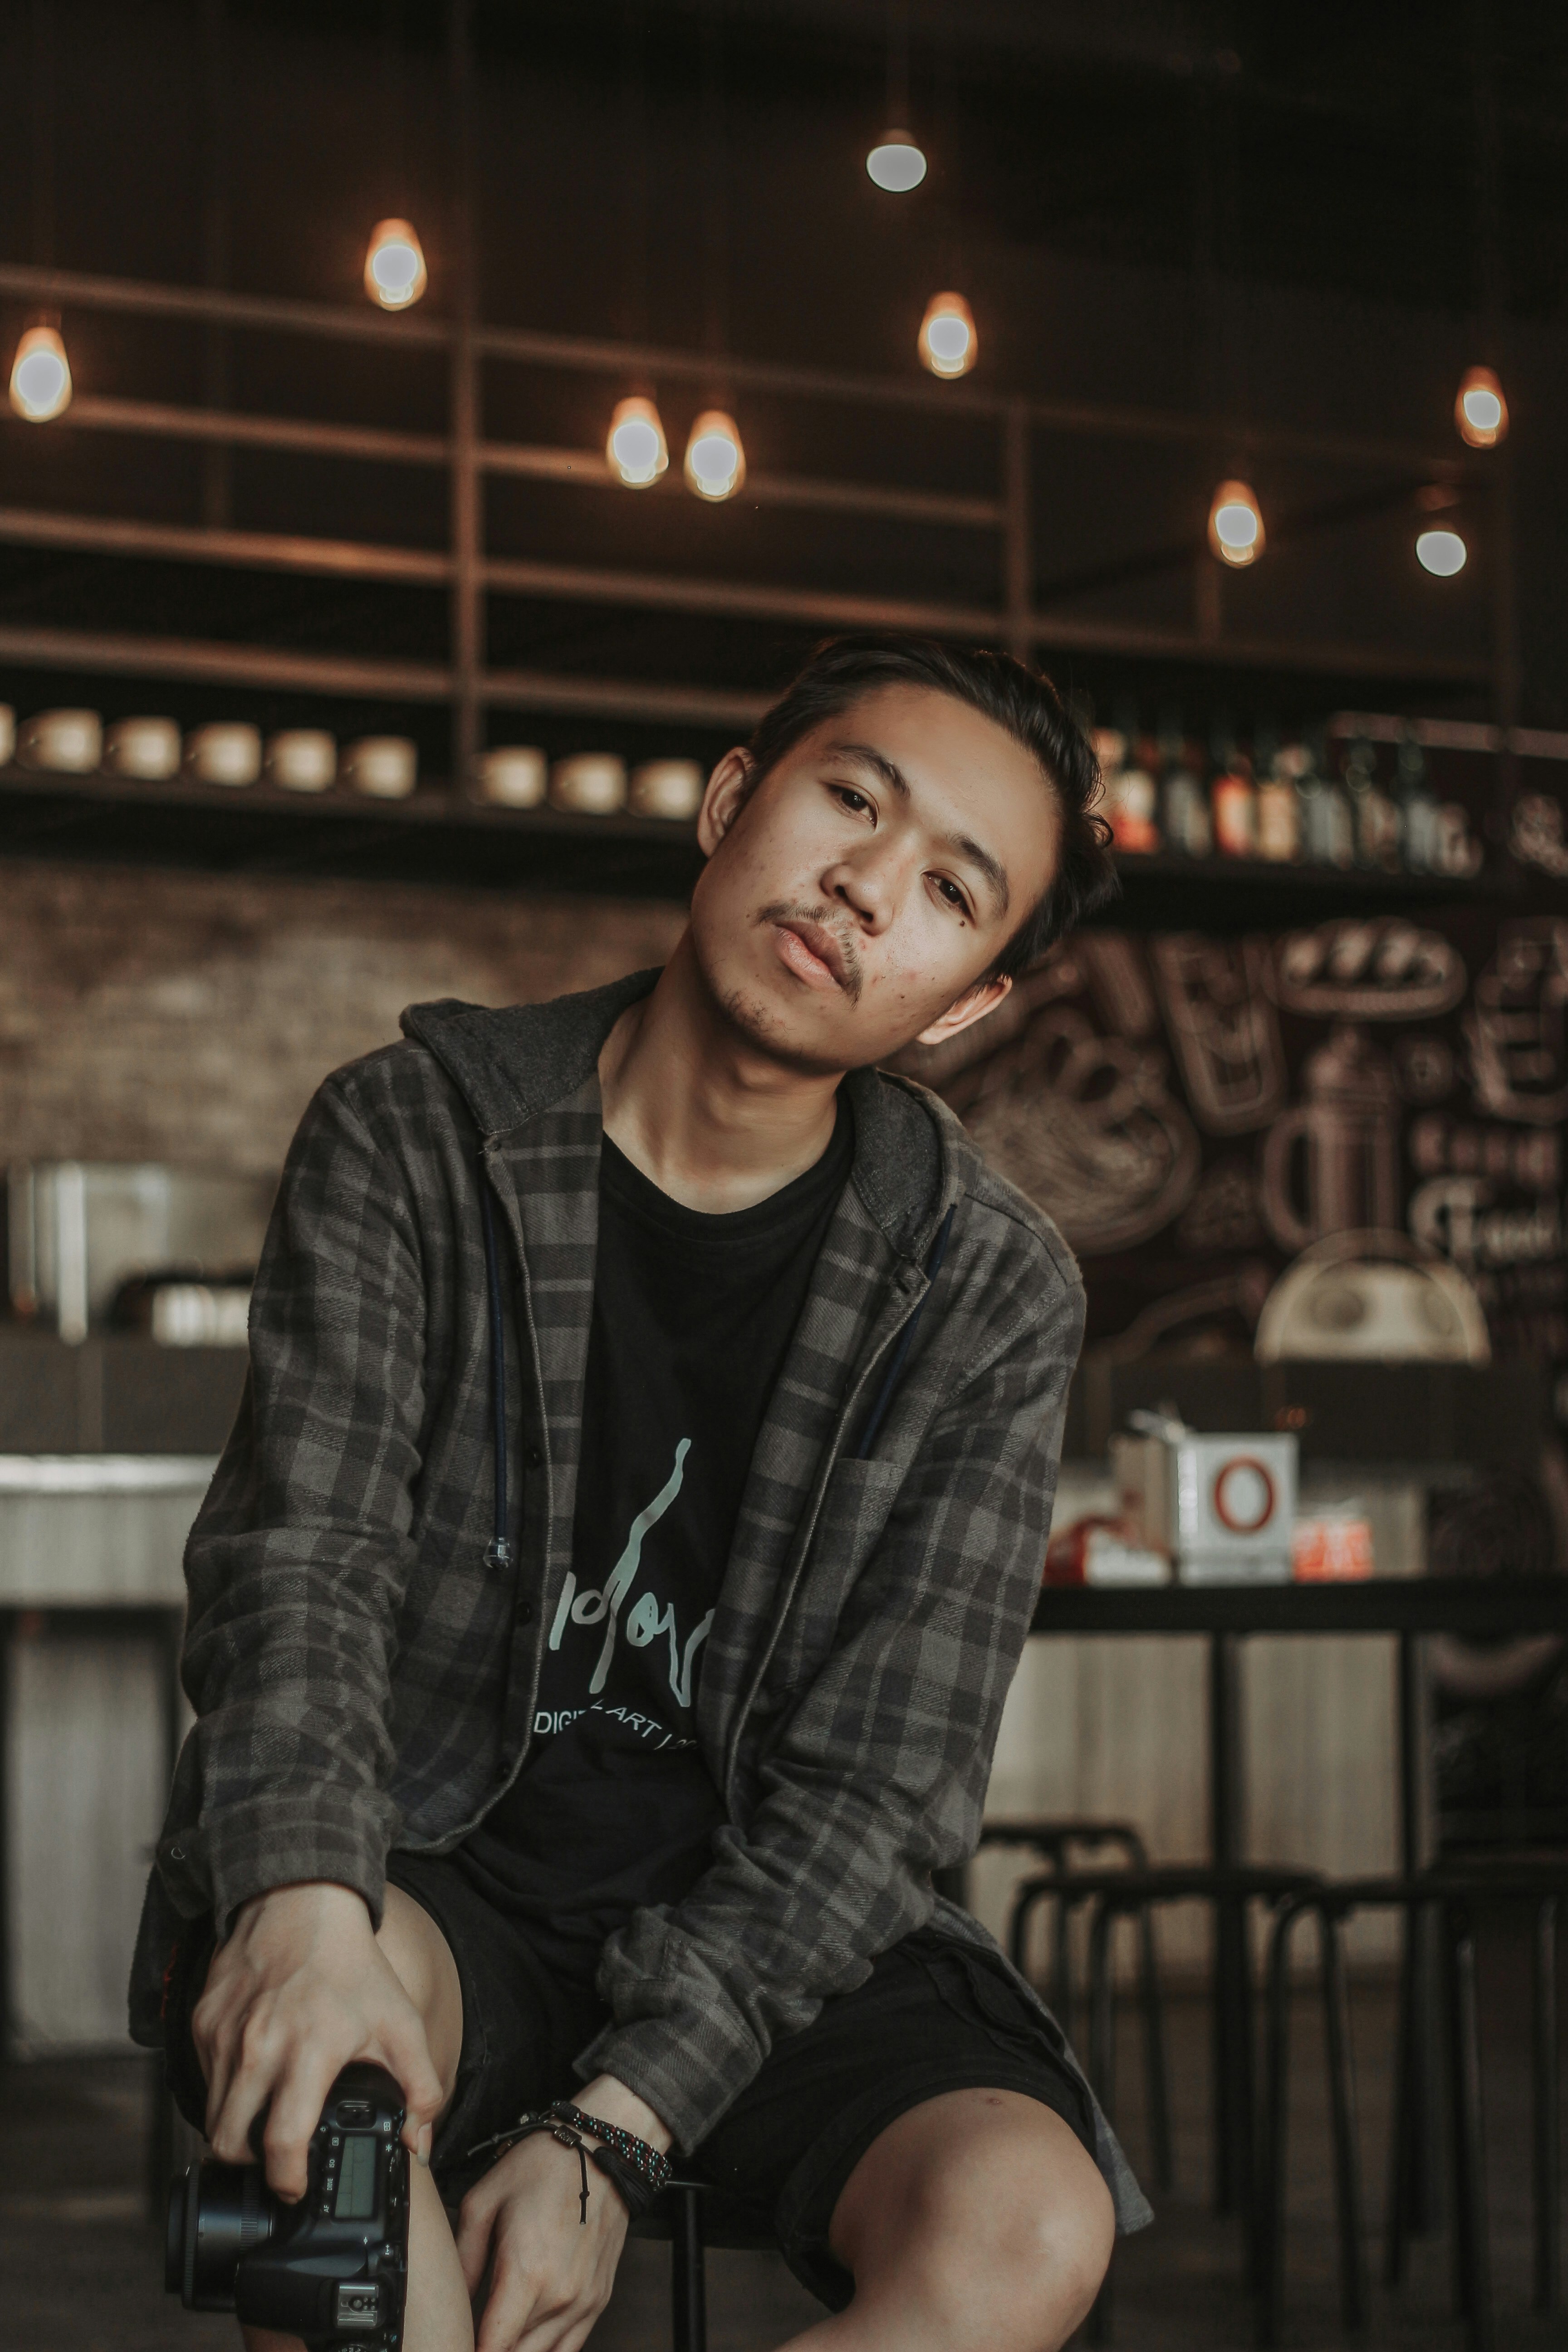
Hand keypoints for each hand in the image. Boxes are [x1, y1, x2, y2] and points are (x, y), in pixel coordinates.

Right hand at [192, 1880, 444, 2202]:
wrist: (302, 1902)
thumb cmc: (351, 1966)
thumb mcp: (400, 2023)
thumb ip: (420, 2088)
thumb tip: (418, 2144)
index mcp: (309, 2050)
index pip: (281, 2141)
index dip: (286, 2180)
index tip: (296, 2189)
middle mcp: (257, 2046)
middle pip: (229, 2142)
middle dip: (249, 2165)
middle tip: (273, 2162)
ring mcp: (224, 2035)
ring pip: (211, 2114)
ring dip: (233, 2131)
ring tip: (263, 2124)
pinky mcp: (203, 2022)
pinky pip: (205, 2078)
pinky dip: (224, 2090)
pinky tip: (252, 2080)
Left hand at [457, 2075, 672, 2351]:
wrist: (601, 2150)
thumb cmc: (543, 2167)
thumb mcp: (483, 2201)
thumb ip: (462, 2260)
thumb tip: (450, 2303)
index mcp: (526, 2273)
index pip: (491, 2347)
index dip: (466, 2351)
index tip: (454, 2342)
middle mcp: (559, 2297)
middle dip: (491, 2349)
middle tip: (472, 2334)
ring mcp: (584, 2302)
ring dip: (517, 2350)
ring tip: (499, 2332)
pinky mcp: (599, 2300)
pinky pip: (570, 2348)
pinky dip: (546, 2350)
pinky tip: (527, 2336)